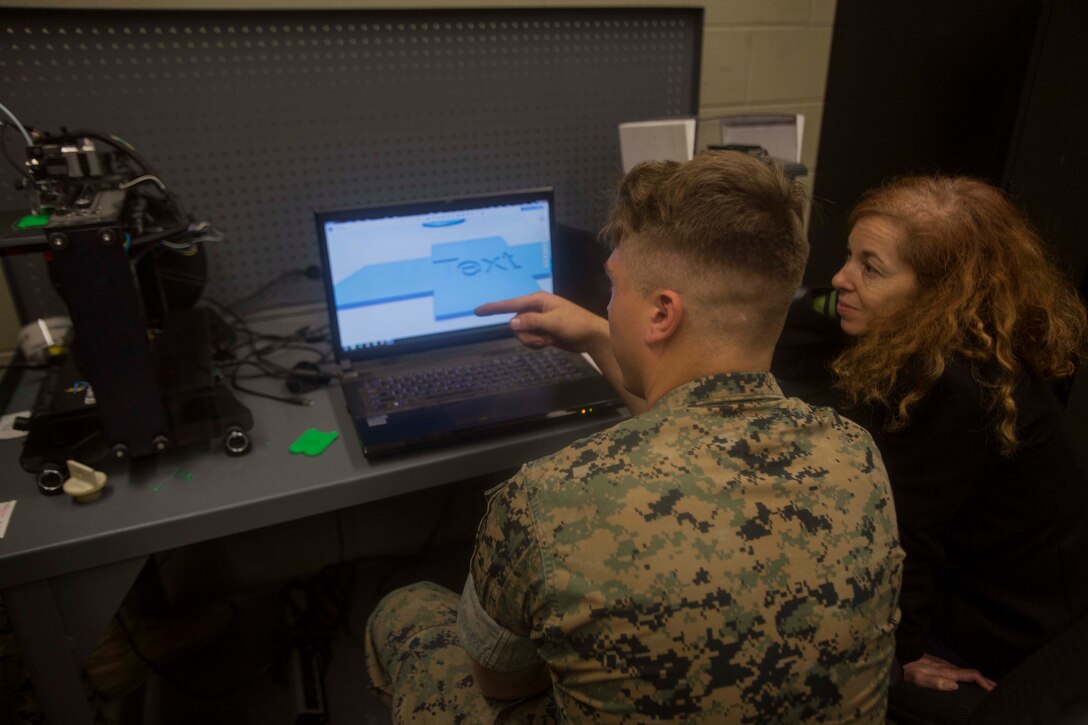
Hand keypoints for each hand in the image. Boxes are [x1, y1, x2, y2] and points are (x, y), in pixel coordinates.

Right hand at [475, 291, 607, 354]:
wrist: (591, 337)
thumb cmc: (576, 324)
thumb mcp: (553, 322)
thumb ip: (531, 321)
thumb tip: (511, 323)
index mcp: (537, 300)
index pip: (510, 304)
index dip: (493, 308)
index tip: (477, 311)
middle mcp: (535, 309)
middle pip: (515, 324)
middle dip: (527, 334)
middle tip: (545, 335)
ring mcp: (538, 322)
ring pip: (521, 335)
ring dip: (534, 340)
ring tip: (550, 338)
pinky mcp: (541, 333)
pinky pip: (529, 340)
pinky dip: (538, 344)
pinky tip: (550, 342)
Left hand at [902, 653, 995, 691]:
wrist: (898, 659)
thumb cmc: (908, 671)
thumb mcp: (919, 678)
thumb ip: (936, 682)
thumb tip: (955, 686)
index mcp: (946, 671)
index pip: (970, 675)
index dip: (983, 681)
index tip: (994, 689)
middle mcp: (947, 667)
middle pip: (971, 673)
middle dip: (985, 680)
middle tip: (998, 690)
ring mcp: (944, 665)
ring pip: (966, 672)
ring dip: (979, 679)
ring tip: (989, 687)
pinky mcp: (940, 665)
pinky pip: (959, 671)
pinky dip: (969, 677)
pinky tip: (970, 681)